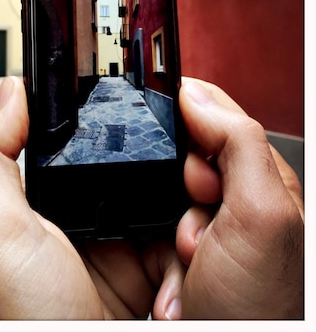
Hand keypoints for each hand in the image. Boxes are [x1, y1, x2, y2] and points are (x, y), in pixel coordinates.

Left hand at [0, 76, 185, 319]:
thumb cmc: (24, 320)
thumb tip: (11, 91)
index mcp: (54, 202)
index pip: (92, 146)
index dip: (118, 127)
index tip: (144, 111)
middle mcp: (94, 220)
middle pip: (140, 170)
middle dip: (165, 167)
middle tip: (180, 170)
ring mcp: (130, 247)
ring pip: (173, 201)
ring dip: (185, 206)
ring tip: (181, 216)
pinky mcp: (158, 274)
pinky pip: (188, 240)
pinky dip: (194, 243)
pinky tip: (185, 250)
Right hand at [175, 78, 303, 318]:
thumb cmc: (260, 313)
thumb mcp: (261, 217)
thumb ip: (237, 144)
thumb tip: (196, 93)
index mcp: (261, 179)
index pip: (215, 119)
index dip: (192, 133)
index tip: (186, 168)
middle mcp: (234, 200)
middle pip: (179, 157)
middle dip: (177, 192)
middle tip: (195, 231)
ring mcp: (203, 229)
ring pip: (156, 194)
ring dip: (164, 230)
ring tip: (189, 265)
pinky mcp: (173, 253)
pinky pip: (142, 229)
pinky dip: (153, 256)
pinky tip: (177, 284)